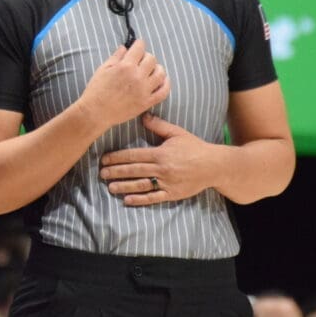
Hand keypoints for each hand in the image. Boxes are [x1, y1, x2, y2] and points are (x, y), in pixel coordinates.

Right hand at [75, 39, 169, 130]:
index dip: (139, 44)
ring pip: (160, 73)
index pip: (139, 48)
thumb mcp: (103, 69)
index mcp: (125, 66)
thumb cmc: (96, 90)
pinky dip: (166, 85)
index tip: (138, 45)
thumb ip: (116, 57)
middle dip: (146, 56)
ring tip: (152, 70)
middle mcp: (137, 76)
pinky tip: (162, 81)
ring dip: (157, 69)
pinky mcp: (147, 102)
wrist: (96, 112)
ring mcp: (144, 90)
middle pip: (152, 59)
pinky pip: (163, 92)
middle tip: (141, 60)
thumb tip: (125, 48)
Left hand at [98, 113, 215, 205]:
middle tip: (101, 174)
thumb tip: (143, 116)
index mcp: (160, 153)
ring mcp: (167, 183)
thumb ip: (159, 125)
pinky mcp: (172, 194)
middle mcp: (162, 169)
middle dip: (116, 172)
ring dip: (124, 186)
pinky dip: (140, 200)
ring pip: (141, 185)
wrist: (214, 166)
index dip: (117, 158)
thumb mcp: (177, 133)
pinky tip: (127, 200)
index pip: (133, 155)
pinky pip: (153, 198)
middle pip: (134, 170)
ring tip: (110, 187)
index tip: (104, 159)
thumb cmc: (194, 147)